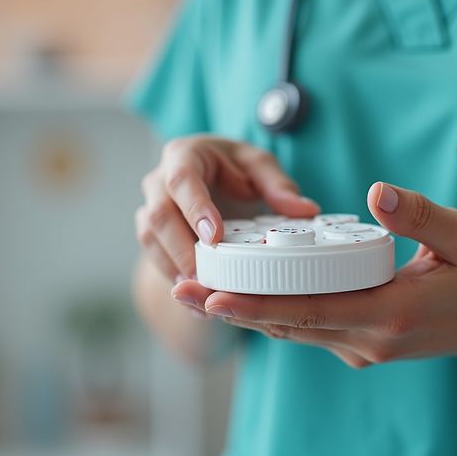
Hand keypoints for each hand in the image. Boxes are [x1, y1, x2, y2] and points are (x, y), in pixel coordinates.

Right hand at [135, 135, 320, 282]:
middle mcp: (160, 179)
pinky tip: (194, 302)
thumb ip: (279, 185)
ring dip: (173, 268)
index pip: (183, 179)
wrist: (212, 177)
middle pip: (159, 214)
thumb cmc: (235, 169)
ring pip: (151, 238)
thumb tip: (306, 210)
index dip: (195, 209)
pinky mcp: (151, 231)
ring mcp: (150, 205)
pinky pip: (153, 255)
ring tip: (198, 293)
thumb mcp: (260, 167)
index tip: (214, 237)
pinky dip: (172, 277)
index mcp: (186, 154)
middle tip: (204, 277)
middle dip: (180, 249)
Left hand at [171, 182, 456, 366]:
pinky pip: (307, 330)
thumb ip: (420, 215)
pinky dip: (272, 315)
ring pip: (292, 331)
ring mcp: (362, 350)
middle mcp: (369, 340)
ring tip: (195, 292)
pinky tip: (240, 297)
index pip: (309, 310)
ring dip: (245, 314)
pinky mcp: (359, 346)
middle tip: (180, 290)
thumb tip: (377, 192)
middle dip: (232, 309)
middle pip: (287, 325)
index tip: (211, 296)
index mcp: (390, 313)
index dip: (256, 304)